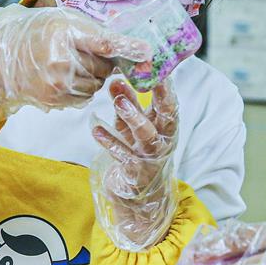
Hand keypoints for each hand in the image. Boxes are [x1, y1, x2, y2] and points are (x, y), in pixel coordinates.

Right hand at [0, 6, 148, 112]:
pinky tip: (67, 76)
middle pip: (105, 67)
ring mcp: (56, 84)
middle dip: (104, 61)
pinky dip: (83, 88)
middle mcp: (60, 61)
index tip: (148, 52)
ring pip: (98, 84)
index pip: (103, 42)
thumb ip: (99, 30)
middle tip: (87, 52)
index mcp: (64, 33)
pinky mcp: (54, 100)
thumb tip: (135, 43)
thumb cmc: (41, 32)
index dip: (128, 48)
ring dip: (94, 76)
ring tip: (73, 63)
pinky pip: (85, 97)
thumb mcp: (67, 20)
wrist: (3, 55)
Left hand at [90, 79, 179, 250]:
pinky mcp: (136, 172)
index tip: (157, 67)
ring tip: (119, 101)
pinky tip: (96, 129)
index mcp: (165, 128)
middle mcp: (162, 141)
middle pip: (166, 117)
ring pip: (146, 134)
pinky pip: (123, 155)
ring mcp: (151, 157)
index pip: (169, 103)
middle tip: (147, 79)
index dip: (165, 86)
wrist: (137, 197)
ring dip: (133, 117)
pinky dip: (109, 141)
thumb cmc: (137, 155)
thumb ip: (127, 105)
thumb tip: (115, 79)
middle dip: (159, 97)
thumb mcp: (132, 128)